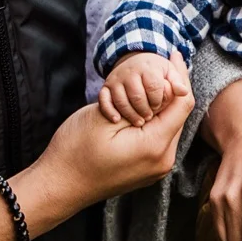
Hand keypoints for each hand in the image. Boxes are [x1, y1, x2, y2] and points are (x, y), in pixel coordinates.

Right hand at [46, 51, 193, 201]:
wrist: (58, 186)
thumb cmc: (75, 150)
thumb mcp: (107, 117)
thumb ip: (142, 102)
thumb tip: (170, 87)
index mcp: (156, 146)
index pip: (183, 103)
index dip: (180, 75)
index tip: (174, 54)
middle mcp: (162, 160)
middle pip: (179, 115)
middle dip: (173, 88)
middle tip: (167, 61)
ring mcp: (155, 168)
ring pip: (169, 126)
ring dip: (163, 103)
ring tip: (154, 79)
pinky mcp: (146, 169)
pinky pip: (159, 138)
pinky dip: (155, 118)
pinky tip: (144, 104)